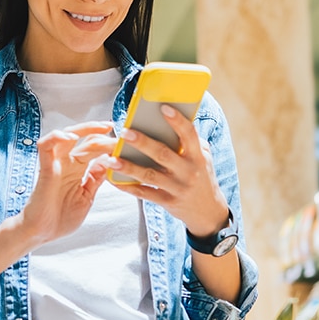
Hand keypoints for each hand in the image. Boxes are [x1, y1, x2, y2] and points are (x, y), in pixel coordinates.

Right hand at [16, 122, 116, 244]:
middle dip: (101, 132)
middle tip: (115, 128)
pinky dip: (56, 138)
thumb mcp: (86, 196)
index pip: (94, 149)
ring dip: (84, 129)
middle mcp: (67, 163)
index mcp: (78, 170)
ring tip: (101, 128)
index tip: (124, 142)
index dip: (108, 143)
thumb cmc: (60, 217)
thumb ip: (96, 179)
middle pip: (84, 139)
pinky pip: (46, 147)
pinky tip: (70, 137)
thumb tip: (109, 162)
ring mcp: (56, 165)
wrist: (41, 233)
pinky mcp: (45, 169)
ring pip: (66, 136)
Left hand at [106, 105, 229, 238]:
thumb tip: (171, 120)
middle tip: (125, 132)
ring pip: (149, 175)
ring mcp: (177, 188)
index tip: (164, 108)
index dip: (177, 121)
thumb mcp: (204, 158)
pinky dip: (128, 187)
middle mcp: (188, 172)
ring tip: (111, 158)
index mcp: (198, 157)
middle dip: (142, 142)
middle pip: (162, 154)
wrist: (208, 211)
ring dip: (129, 167)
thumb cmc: (202, 177)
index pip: (189, 135)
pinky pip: (145, 193)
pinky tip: (114, 179)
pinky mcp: (167, 202)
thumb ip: (191, 142)